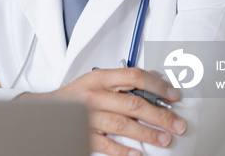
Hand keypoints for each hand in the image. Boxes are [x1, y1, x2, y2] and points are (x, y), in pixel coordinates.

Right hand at [17, 67, 185, 155]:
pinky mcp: (82, 134)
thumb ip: (125, 80)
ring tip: (164, 140)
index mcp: (100, 78)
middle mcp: (94, 95)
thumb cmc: (76, 95)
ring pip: (122, 124)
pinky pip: (106, 144)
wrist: (47, 110)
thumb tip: (155, 78)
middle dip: (160, 115)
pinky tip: (137, 153)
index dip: (157, 85)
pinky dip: (123, 150)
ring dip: (147, 134)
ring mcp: (88, 116)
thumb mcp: (98, 80)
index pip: (134, 77)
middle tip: (177, 124)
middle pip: (133, 104)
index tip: (173, 95)